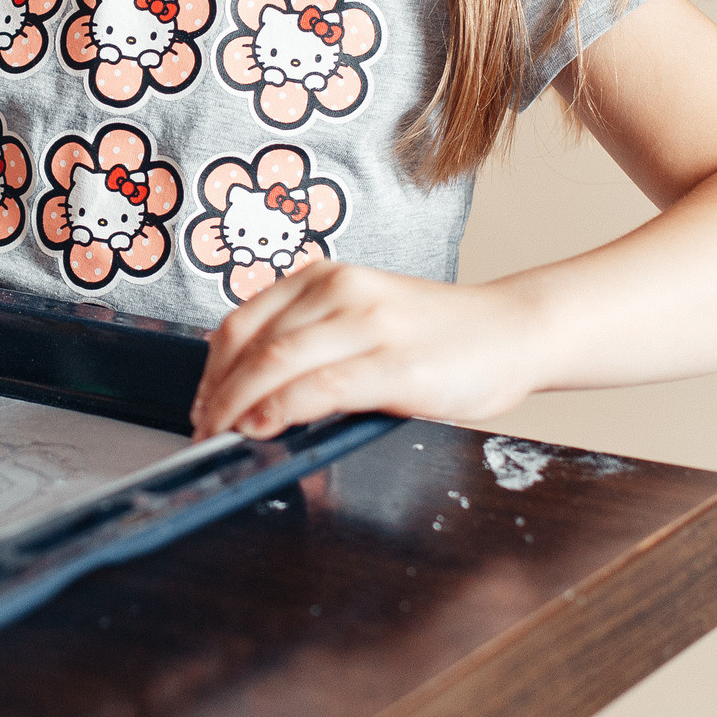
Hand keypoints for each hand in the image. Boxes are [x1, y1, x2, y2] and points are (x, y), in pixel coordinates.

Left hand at [189, 262, 547, 439]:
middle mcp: (342, 290)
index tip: (201, 406)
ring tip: (226, 439)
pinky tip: (264, 429)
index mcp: (326, 278)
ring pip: (275, 362)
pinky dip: (280, 410)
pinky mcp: (396, 363)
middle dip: (216, 395)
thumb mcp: (362, 321)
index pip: (241, 323)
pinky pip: (320, 386)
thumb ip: (312, 344)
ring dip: (237, 406)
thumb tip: (252, 397)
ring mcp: (369, 323)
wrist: (515, 331)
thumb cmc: (439, 337)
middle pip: (249, 344)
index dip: (209, 372)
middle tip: (204, 433)